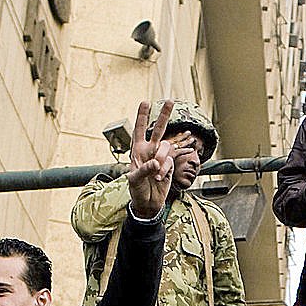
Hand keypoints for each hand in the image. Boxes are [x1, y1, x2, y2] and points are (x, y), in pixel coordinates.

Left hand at [125, 100, 177, 218]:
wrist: (148, 204)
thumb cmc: (137, 191)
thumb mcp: (134, 180)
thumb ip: (144, 169)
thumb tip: (156, 162)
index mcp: (137, 151)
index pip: (139, 130)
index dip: (142, 116)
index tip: (145, 102)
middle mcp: (149, 151)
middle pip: (158, 129)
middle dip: (163, 115)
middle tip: (169, 100)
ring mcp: (161, 157)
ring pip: (166, 146)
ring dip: (162, 159)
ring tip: (156, 174)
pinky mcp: (170, 165)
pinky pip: (170, 161)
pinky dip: (165, 169)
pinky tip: (160, 178)